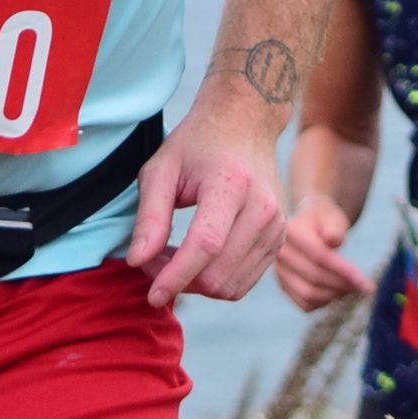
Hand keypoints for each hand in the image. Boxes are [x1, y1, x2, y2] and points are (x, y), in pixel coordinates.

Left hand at [125, 85, 287, 306]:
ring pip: (231, 286)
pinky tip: (196, 260)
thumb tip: (137, 262)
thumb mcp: (161, 169)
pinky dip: (215, 282)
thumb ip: (149, 217)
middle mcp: (262, 208)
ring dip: (196, 285)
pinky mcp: (280, 240)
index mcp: (231, 184)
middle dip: (180, 281)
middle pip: (219, 274)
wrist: (246, 123)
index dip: (176, 276)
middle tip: (152, 262)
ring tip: (172, 258)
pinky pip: (244, 282)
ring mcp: (277, 226)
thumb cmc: (197, 144)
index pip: (205, 245)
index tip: (151, 295)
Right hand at [273, 193, 373, 310]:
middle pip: (313, 277)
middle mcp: (279, 253)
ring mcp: (279, 271)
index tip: (366, 283)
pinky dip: (325, 302)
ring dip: (335, 295)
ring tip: (352, 288)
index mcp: (289, 231)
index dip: (343, 271)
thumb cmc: (326, 221)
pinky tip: (337, 291)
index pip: (318, 255)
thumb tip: (333, 240)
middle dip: (342, 285)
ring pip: (308, 294)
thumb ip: (334, 228)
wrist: (311, 226)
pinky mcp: (284, 286)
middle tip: (364, 287)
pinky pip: (305, 304)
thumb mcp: (333, 218)